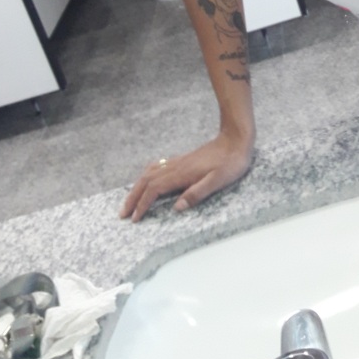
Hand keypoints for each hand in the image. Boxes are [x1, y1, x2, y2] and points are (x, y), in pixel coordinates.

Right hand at [120, 132, 253, 222]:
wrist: (236, 140)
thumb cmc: (230, 163)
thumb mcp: (219, 181)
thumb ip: (198, 193)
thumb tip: (177, 208)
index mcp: (182, 173)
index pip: (155, 189)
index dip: (143, 204)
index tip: (135, 218)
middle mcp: (176, 166)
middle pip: (146, 180)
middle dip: (133, 197)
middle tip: (122, 214)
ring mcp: (177, 161)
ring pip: (149, 173)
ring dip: (137, 187)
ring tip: (129, 201)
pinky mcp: (182, 160)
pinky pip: (156, 168)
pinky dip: (146, 177)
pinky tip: (146, 182)